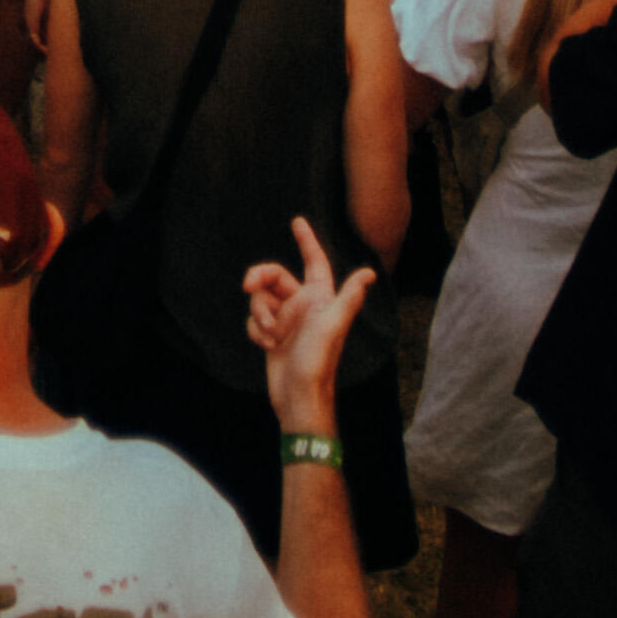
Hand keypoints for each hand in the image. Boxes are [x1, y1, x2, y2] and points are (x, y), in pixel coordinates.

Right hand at [245, 215, 374, 435]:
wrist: (298, 396)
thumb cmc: (318, 362)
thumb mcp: (332, 326)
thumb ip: (348, 298)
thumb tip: (369, 273)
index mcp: (320, 299)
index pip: (314, 261)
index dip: (307, 241)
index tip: (297, 221)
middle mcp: (304, 306)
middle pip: (274, 277)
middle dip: (258, 277)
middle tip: (246, 285)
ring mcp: (287, 321)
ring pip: (261, 299)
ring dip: (259, 314)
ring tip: (270, 335)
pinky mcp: (272, 335)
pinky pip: (255, 319)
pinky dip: (256, 330)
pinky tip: (267, 346)